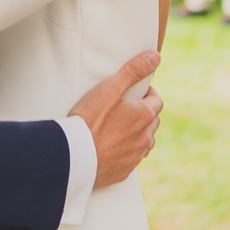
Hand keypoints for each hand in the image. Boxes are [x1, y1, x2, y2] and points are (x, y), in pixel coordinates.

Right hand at [69, 52, 162, 188]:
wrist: (72, 157)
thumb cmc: (88, 121)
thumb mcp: (109, 89)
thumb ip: (133, 71)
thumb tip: (155, 57)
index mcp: (144, 116)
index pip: (157, 101)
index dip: (147, 94)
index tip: (134, 92)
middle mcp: (145, 138)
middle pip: (153, 122)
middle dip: (143, 113)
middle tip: (123, 108)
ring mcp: (135, 157)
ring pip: (144, 142)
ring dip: (137, 134)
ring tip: (117, 128)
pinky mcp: (123, 172)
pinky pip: (132, 159)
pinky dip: (126, 151)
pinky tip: (110, 147)